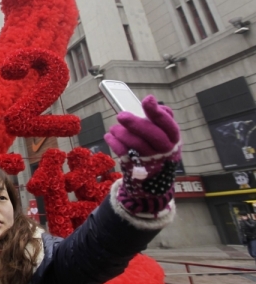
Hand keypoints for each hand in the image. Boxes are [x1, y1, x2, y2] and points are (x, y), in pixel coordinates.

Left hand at [104, 95, 180, 216]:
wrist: (153, 184)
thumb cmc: (157, 152)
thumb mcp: (166, 138)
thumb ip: (162, 121)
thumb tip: (158, 105)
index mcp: (173, 140)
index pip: (168, 125)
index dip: (157, 112)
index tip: (147, 99)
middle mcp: (164, 151)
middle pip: (152, 135)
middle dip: (135, 123)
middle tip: (121, 115)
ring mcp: (150, 161)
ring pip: (135, 144)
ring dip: (120, 133)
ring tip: (114, 128)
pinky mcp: (135, 168)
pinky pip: (122, 153)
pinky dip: (113, 142)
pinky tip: (110, 136)